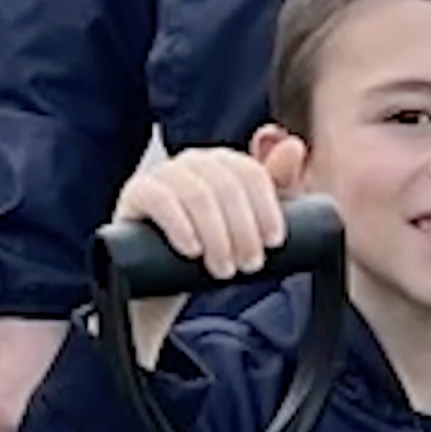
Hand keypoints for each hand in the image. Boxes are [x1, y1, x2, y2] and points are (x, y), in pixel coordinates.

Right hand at [111, 145, 309, 279]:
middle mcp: (193, 162)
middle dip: (243, 229)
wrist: (159, 285)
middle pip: (226, 185)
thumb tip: (296, 146)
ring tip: (223, 270)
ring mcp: (162, 175)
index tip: (274, 242)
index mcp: (224, 164)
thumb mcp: (249, 224)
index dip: (266, 206)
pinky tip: (192, 249)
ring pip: (197, 194)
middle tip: (250, 266)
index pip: (250, 173)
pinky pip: (158, 198)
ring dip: (216, 235)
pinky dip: (180, 224)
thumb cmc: (211, 250)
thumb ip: (277, 186)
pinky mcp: (135, 194)